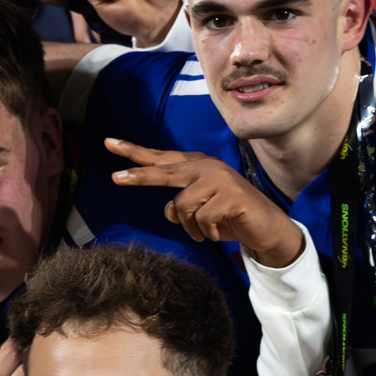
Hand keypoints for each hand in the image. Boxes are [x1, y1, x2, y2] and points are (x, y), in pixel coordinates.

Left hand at [108, 139, 304, 266]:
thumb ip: (181, 208)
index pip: (161, 158)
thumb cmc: (230, 218)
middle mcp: (206, 167)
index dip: (135, 152)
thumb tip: (169, 210)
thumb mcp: (200, 214)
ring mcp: (219, 179)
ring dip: (191, 226)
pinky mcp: (230, 195)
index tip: (109, 143)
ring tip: (204, 233)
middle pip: (165, 171)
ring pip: (183, 205)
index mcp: (197, 167)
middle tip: (115, 178)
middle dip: (140, 176)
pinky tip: (219, 232)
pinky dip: (208, 232)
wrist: (267, 228)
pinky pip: (202, 218)